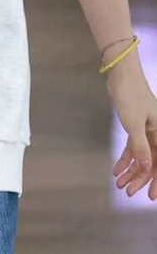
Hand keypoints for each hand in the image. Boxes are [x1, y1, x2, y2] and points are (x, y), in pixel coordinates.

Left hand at [107, 65, 156, 199]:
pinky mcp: (135, 125)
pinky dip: (126, 158)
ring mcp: (146, 130)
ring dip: (131, 170)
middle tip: (128, 191)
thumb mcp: (135, 124)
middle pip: (151, 162)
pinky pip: (133, 147)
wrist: (121, 74)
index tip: (150, 196)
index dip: (156, 181)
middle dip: (140, 178)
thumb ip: (141, 148)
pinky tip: (117, 169)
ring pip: (141, 156)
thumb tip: (148, 169)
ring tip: (119, 183)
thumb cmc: (131, 96)